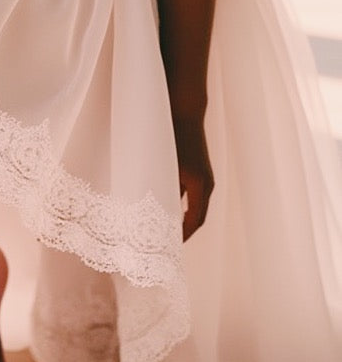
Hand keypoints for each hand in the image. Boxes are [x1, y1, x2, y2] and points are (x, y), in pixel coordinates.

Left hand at [173, 117, 213, 240]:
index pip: (194, 221)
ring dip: (182, 221)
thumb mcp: (164, 166)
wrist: (184, 113)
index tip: (169, 248)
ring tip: (165, 233)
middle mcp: (206, 185)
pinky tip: (166, 213)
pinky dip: (182, 208)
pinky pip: (192, 197)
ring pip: (195, 208)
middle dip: (183, 233)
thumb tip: (155, 212)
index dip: (182, 236)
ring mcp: (204, 179)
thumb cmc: (172, 138)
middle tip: (166, 247)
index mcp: (199, 185)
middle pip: (196, 218)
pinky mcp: (199, 173)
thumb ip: (163, 189)